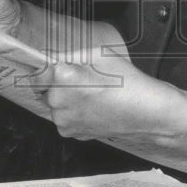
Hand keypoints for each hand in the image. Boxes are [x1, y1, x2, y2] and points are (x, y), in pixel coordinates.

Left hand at [42, 55, 186, 169]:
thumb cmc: (129, 83)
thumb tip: (56, 55)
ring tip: (91, 93)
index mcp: (63, 77)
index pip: (38, 71)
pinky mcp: (73, 133)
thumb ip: (73, 54)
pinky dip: (73, 112)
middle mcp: (59, 101)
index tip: (53, 65)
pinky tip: (93, 106)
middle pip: (45, 88)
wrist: (149, 113)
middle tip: (82, 78)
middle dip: (58, 82)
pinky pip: (64, 118)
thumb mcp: (101, 54)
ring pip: (55, 104)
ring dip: (66, 98)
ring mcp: (65, 120)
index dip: (47, 67)